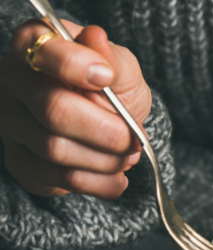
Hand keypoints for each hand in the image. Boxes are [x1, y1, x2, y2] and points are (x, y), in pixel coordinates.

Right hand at [0, 19, 150, 198]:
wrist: (111, 128)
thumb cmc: (112, 90)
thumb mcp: (122, 69)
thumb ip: (112, 59)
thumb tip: (96, 39)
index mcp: (35, 46)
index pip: (40, 50)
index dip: (73, 65)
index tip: (106, 78)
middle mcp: (12, 82)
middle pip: (53, 109)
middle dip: (106, 131)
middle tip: (134, 139)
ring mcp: (11, 124)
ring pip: (55, 148)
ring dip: (106, 160)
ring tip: (129, 156)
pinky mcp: (20, 162)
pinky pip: (58, 178)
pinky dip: (98, 182)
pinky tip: (117, 179)